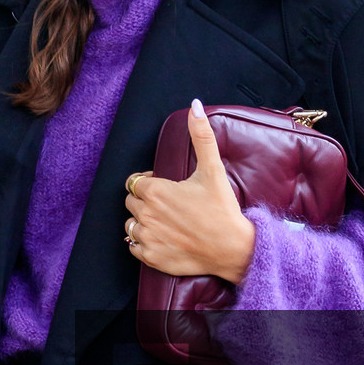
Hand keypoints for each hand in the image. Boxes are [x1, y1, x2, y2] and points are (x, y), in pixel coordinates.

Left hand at [124, 100, 256, 284]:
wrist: (233, 249)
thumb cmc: (222, 209)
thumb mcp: (213, 170)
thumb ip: (201, 136)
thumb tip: (195, 106)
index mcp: (156, 192)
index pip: (134, 183)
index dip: (148, 183)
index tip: (166, 187)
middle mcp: (146, 214)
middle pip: (131, 202)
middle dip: (145, 202)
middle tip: (169, 205)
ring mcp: (148, 238)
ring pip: (130, 224)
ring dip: (142, 222)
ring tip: (165, 222)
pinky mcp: (151, 258)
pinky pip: (134, 247)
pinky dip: (144, 243)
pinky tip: (163, 239)